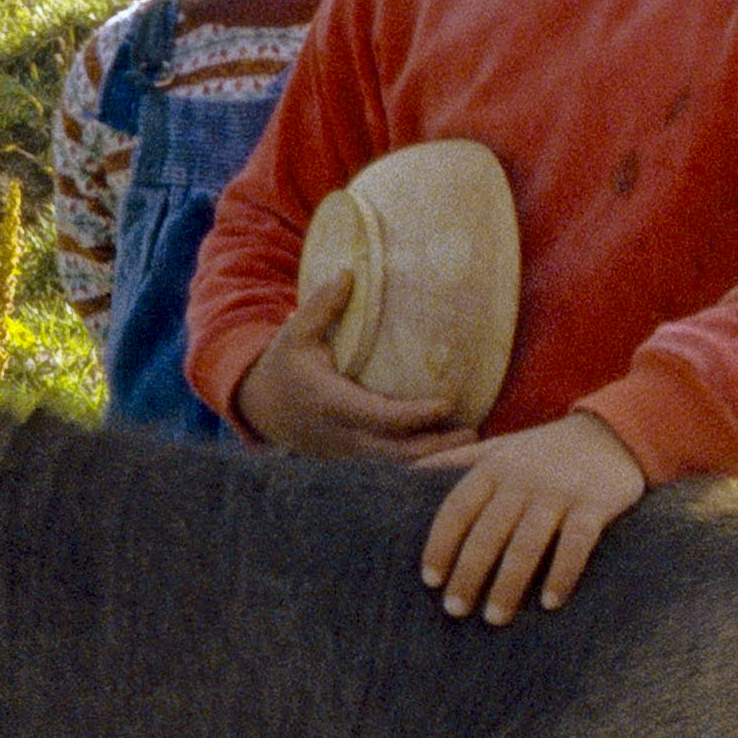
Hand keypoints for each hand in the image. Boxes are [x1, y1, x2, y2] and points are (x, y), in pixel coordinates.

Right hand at [232, 267, 464, 460]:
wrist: (263, 409)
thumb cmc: (285, 366)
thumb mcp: (295, 334)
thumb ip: (323, 306)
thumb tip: (349, 274)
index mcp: (332, 403)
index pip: (381, 417)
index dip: (416, 414)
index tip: (447, 402)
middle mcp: (344, 433)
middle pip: (397, 453)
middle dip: (437, 448)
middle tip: (474, 433)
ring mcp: (351, 451)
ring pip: (397, 463)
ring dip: (434, 455)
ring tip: (470, 438)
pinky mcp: (357, 456)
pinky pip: (392, 461)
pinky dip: (419, 456)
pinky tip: (447, 442)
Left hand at [411, 413, 646, 623]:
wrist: (612, 433)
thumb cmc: (543, 451)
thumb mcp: (498, 447)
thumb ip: (455, 460)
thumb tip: (405, 473)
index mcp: (494, 468)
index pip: (457, 508)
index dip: (440, 544)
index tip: (430, 579)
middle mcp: (522, 480)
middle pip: (487, 533)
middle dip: (468, 574)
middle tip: (455, 610)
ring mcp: (559, 493)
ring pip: (527, 543)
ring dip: (508, 584)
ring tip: (494, 617)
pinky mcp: (594, 505)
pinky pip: (576, 544)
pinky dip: (562, 574)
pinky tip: (551, 603)